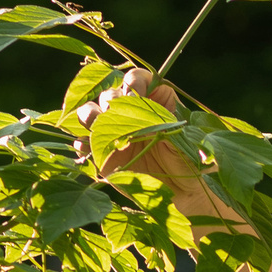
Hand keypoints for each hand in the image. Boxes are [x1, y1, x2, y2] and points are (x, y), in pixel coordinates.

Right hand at [76, 69, 201, 195]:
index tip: (135, 95)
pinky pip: (83, 141)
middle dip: (109, 101)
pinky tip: (88, 149)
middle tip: (115, 116)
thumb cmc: (189, 162)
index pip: (137, 79)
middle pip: (109, 93)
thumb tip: (157, 117)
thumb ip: (171, 127)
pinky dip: (82, 142)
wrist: (179, 192)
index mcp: (154, 100)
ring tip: (96, 129)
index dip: (133, 83)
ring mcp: (113, 131)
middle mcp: (130, 112)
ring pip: (90, 112)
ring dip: (89, 116)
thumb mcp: (187, 142)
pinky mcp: (101, 153)